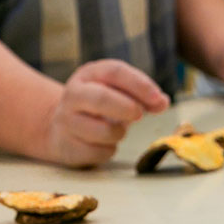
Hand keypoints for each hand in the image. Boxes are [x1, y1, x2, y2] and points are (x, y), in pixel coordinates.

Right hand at [45, 60, 169, 167]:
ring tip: (118, 130)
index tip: (158, 99)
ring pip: (102, 131)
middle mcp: (74, 94)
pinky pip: (98, 152)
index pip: (115, 72)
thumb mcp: (119, 94)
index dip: (140, 85)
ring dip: (119, 133)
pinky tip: (103, 144)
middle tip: (140, 115)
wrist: (60, 128)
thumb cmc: (98, 108)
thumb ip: (143, 96)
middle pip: (101, 98)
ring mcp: (66, 120)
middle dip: (127, 108)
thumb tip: (162, 102)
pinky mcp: (66, 145)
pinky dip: (108, 150)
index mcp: (90, 74)